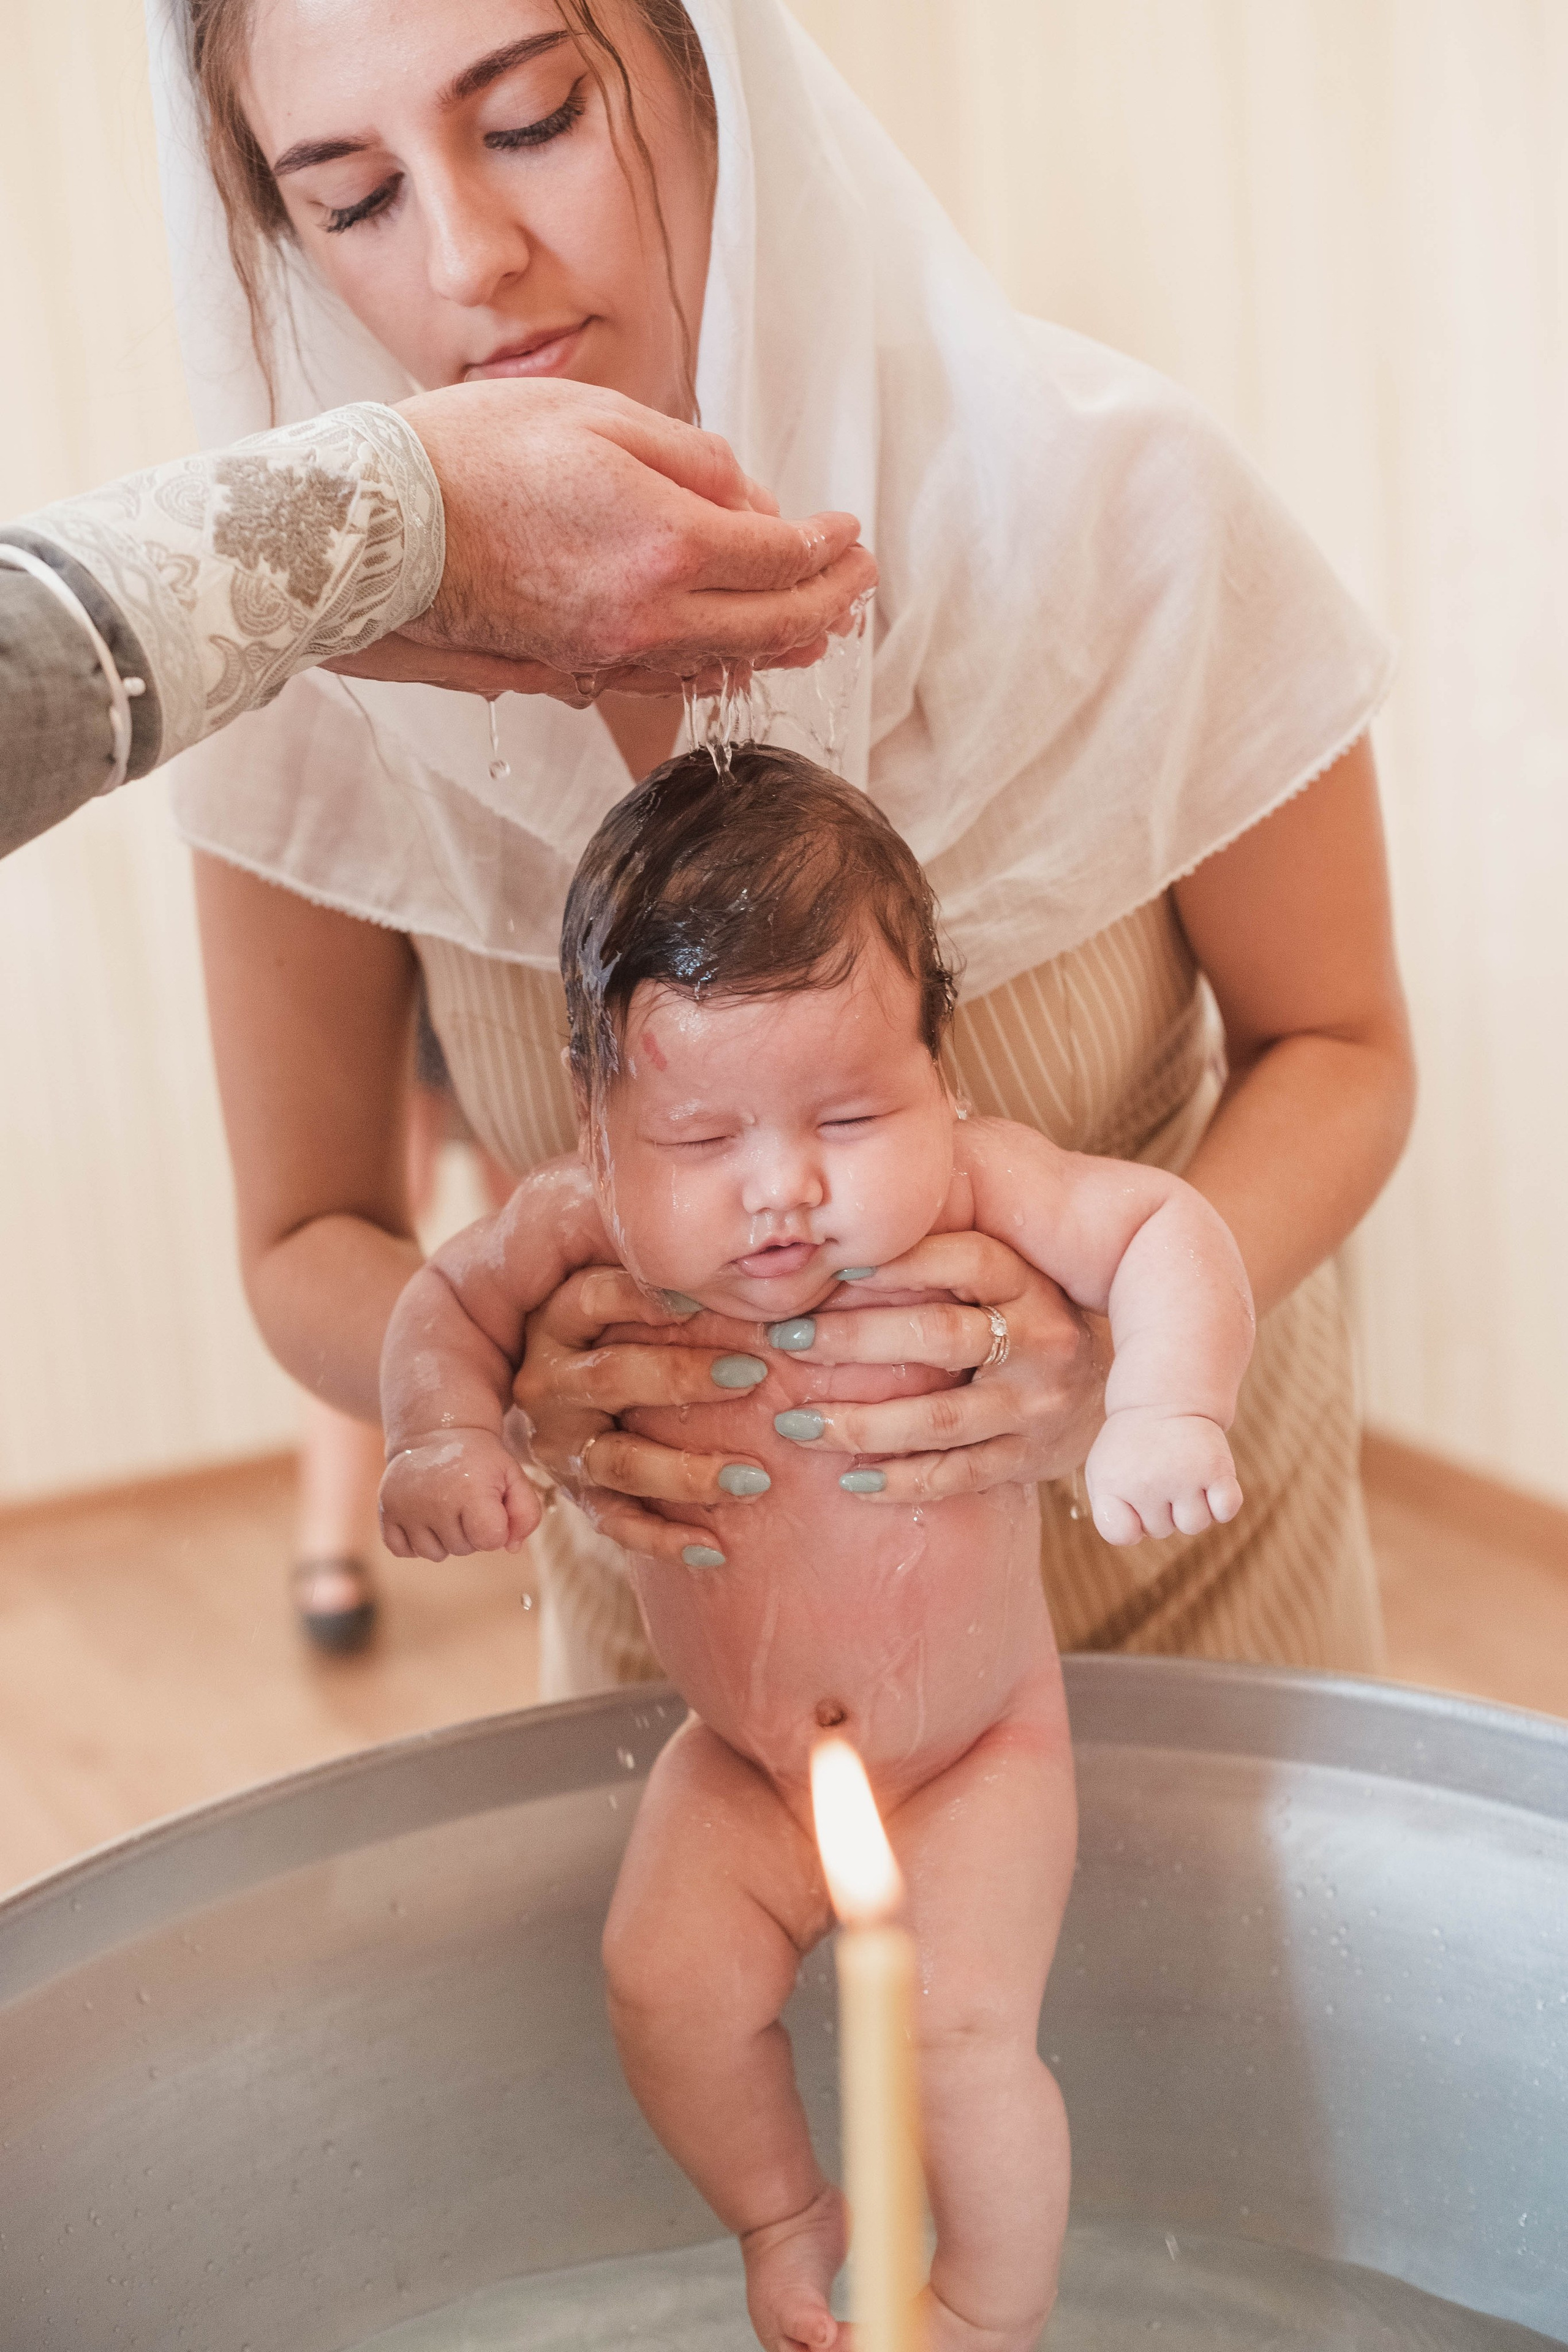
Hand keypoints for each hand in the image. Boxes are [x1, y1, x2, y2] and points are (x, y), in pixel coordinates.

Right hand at [379, 379, 876, 678]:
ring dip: (782, 646)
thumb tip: (751, 498)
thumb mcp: (598, 415)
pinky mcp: (576, 669)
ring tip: (820, 630)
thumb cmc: (473, 453)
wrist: (375, 529)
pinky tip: (735, 658)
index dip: (829, 546)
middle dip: (828, 603)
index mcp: (670, 542)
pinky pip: (670, 681)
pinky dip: (718, 669)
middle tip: (859, 582)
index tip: (850, 531)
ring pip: (726, 664)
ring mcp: (614, 654)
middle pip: (772, 625)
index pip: (783, 556)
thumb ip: (692, 458)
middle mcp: (653, 615)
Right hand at [379, 1430, 541, 1562]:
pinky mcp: (386, 1511)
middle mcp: (435, 1500)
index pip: (490, 1541)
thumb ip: (526, 1513)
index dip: (496, 1529)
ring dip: (444, 1538)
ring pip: (434, 1554)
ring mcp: (406, 1507)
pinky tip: (424, 1516)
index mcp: (470, 1490)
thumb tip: (511, 1547)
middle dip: (471, 1532)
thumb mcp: (513, 1476)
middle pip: (464, 1549)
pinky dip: (414, 1541)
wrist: (436, 1433)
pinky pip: (403, 1550)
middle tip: (466, 1501)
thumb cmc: (480, 1460)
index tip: (491, 1507)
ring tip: (446, 1507)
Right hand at [513, 1267, 769, 1564]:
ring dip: (687, 1472)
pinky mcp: (576, 1492)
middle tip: (755, 1373)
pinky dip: (664, 1539)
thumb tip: (753, 1251)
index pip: (595, 1298)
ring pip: (620, 1460)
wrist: (559, 1393)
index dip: (645, 1297)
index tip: (704, 1299)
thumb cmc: (618, 1325)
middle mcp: (549, 1382)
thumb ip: (666, 1268)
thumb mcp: (621, 1286)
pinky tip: (715, 1549)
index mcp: (559, 1319)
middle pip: (613, 1378)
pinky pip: (616, 1522)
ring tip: (754, 1479)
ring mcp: (560, 1443)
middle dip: (684, 1377)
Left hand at [757, 1233, 1111, 1502]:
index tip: (834, 1264)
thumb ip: (949, 1241)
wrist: (1118, 1386)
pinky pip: (959, 1475)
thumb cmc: (1029, 1312)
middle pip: (941, 1337)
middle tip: (787, 1339)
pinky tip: (850, 1481)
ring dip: (861, 1424)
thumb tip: (861, 1207)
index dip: (902, 1260)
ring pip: (941, 1418)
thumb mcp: (1012, 1268)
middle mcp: (1041, 1340)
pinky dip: (903, 1481)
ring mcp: (1037, 1405)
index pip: (967, 1259)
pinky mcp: (1031, 1458)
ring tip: (794, 1423)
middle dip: (855, 1338)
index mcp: (1031, 1282)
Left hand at [1083, 1408, 1243, 1544]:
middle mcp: (1145, 1483)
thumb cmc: (1132, 1446)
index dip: (1131, 1522)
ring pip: (1194, 1525)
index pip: (1121, 1534)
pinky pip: (1226, 1510)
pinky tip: (1209, 1481)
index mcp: (1111, 1483)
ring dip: (1192, 1506)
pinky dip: (1222, 1503)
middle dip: (1162, 1508)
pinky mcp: (1216, 1468)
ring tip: (1182, 1473)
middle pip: (1162, 1530)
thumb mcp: (1104, 1472)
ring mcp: (1182, 1476)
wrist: (1163, 1399)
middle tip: (1159, 1471)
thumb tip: (1135, 1535)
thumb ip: (1109, 1513)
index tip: (1130, 1495)